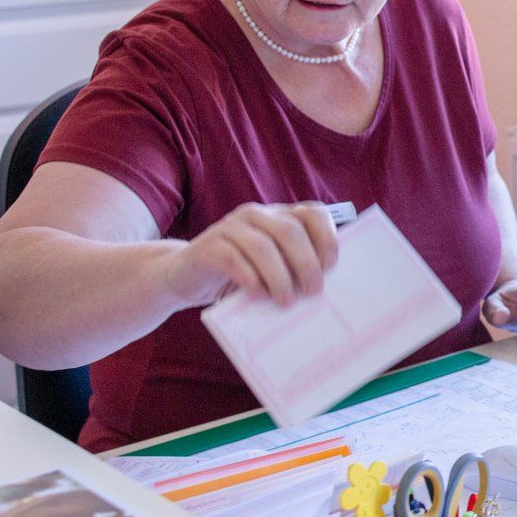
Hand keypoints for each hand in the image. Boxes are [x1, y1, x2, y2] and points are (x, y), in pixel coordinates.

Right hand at [164, 202, 338, 308]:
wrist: (186, 277)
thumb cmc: (240, 275)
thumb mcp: (272, 268)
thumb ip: (294, 267)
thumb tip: (324, 289)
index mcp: (278, 216)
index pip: (312, 213)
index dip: (326, 237)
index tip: (331, 266)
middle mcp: (256, 215)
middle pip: (289, 231)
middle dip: (306, 263)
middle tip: (313, 292)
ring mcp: (230, 228)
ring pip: (262, 246)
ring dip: (280, 277)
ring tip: (287, 302)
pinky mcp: (207, 246)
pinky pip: (233, 259)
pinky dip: (250, 280)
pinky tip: (259, 296)